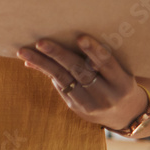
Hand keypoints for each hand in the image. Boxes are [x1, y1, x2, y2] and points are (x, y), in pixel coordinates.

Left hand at [17, 35, 148, 130]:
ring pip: (63, 80)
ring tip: (24, 52)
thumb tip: (77, 35)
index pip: (107, 63)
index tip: (80, 37)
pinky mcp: (76, 107)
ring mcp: (90, 104)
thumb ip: (101, 57)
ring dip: (42, 64)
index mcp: (122, 82)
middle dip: (59, 55)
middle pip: (80, 71)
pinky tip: (31, 61)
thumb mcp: (119, 70)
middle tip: (41, 42)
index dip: (94, 51)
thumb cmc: (119, 81)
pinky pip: (58, 86)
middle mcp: (106, 95)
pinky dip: (45, 71)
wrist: (124, 114)